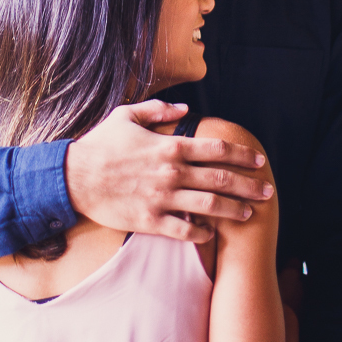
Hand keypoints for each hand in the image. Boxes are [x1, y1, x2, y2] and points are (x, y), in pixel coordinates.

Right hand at [64, 101, 272, 243]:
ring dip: (234, 210)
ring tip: (250, 213)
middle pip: (221, 179)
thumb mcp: (127, 116)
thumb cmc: (100, 145)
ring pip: (209, 207)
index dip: (241, 155)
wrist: (72, 178)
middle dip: (249, 185)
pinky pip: (184, 231)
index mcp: (170, 146)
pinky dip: (202, 233)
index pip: (216, 149)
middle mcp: (172, 173)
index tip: (257, 161)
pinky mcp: (150, 221)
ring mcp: (163, 199)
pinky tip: (212, 233)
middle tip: (268, 191)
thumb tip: (184, 108)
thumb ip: (159, 109)